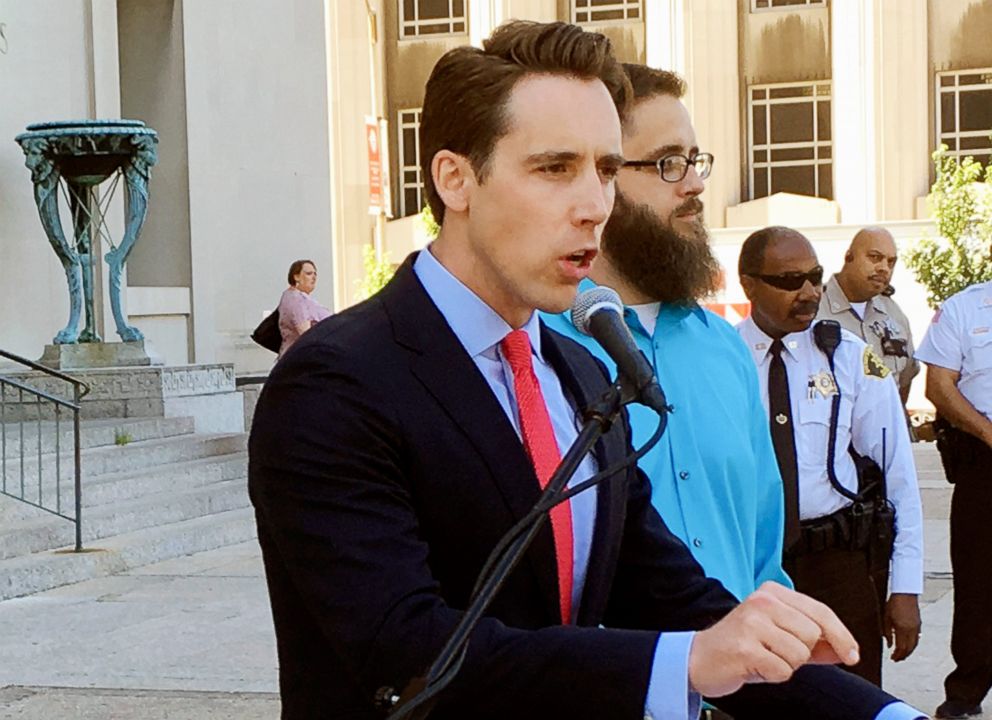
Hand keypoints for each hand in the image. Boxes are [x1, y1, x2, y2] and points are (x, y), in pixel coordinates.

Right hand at [687, 582, 858, 697]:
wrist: (699, 659)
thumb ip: (813, 641)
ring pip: (800, 654)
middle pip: (813, 635)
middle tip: (776, 651)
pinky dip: (773, 676)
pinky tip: (755, 666)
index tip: (852, 654)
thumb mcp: (778, 636)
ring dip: (786, 665)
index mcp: (772, 592)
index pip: (820, 612)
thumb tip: (844, 648)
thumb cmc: (739, 646)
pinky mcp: (745, 647)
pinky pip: (783, 671)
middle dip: (802, 652)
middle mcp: (762, 601)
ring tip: (764, 658)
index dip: (842, 636)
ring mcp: (752, 623)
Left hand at [884, 593, 920, 660]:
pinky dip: (912, 645)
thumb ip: (887, 633)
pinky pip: (917, 639)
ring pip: (914, 645)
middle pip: (909, 648)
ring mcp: (917, 627)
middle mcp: (911, 630)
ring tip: (902, 655)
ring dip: (908, 651)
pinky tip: (908, 645)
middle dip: (903, 656)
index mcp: (902, 629)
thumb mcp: (886, 618)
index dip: (897, 655)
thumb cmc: (893, 603)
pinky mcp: (919, 624)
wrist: (905, 593)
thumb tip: (889, 646)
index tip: (893, 659)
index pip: (901, 647)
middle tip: (897, 659)